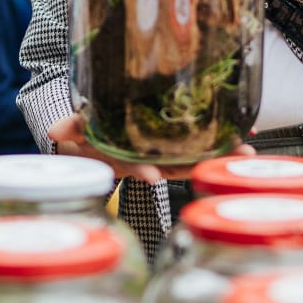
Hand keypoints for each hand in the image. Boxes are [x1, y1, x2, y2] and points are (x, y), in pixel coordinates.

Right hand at [42, 112, 250, 184]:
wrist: (105, 134)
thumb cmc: (93, 135)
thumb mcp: (80, 130)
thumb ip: (71, 127)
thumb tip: (55, 130)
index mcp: (127, 160)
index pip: (134, 167)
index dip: (142, 171)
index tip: (154, 176)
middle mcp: (152, 161)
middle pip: (179, 166)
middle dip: (206, 164)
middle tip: (232, 158)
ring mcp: (170, 155)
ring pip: (198, 157)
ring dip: (224, 154)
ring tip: (247, 149)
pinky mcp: (183, 145)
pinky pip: (206, 144)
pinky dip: (225, 139)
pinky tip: (247, 130)